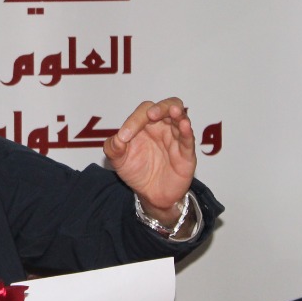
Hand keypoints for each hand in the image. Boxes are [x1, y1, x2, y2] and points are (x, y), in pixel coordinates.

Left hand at [103, 97, 195, 222]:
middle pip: (167, 106)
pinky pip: (188, 139)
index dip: (134, 120)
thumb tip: (118, 139)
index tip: (124, 137)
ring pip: (181, 119)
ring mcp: (176, 139)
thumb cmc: (136, 171)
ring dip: (178, 114)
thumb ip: (113, 147)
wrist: (149, 194)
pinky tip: (184, 125)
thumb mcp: (118, 160)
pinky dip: (187, 131)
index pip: (143, 112)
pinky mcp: (186, 154)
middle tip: (151, 114)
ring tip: (174, 111)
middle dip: (161, 107)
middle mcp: (162, 127)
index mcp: (145, 124)